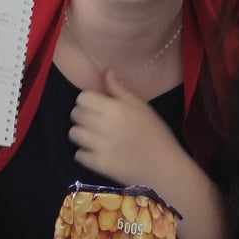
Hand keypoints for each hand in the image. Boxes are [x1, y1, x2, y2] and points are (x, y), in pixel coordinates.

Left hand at [69, 70, 183, 188]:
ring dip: (81, 134)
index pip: (82, 98)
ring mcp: (100, 146)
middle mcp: (104, 125)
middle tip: (95, 122)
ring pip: (73, 134)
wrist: (164, 167)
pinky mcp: (99, 165)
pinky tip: (97, 152)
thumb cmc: (156, 133)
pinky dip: (85, 154)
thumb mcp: (142, 106)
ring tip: (94, 137)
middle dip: (82, 116)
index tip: (96, 106)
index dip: (87, 100)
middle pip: (76, 114)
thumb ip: (120, 89)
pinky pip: (78, 155)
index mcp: (115, 108)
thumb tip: (106, 71)